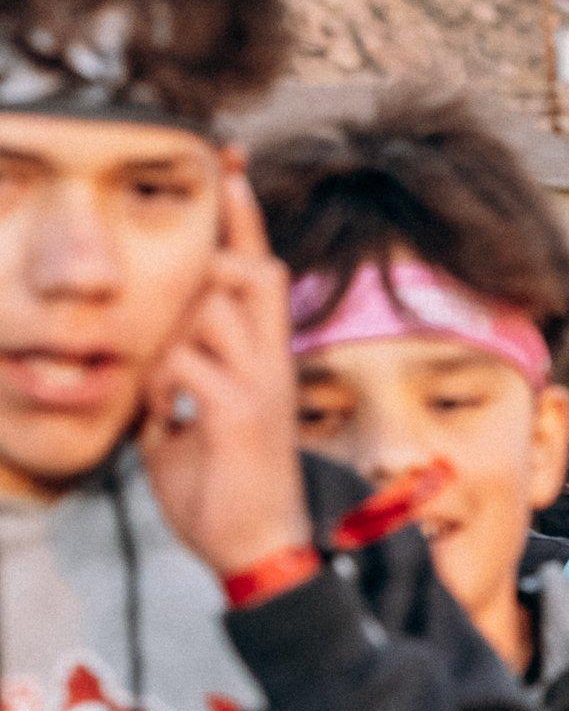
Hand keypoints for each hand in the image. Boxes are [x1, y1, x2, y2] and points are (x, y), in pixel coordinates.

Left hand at [136, 162, 314, 582]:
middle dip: (213, 265)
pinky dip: (162, 386)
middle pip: (249, 270)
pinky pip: (184, 362)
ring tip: (170, 389)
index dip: (243, 216)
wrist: (257, 550)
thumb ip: (183, 374)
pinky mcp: (240, 411)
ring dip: (173, 338)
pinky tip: (168, 419)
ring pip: (209, 308)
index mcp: (265, 360)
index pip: (258, 269)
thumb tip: (154, 353)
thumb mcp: (197, 417)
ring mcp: (261, 384)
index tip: (229, 160)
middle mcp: (272, 362)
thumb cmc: (224, 490)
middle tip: (187, 312)